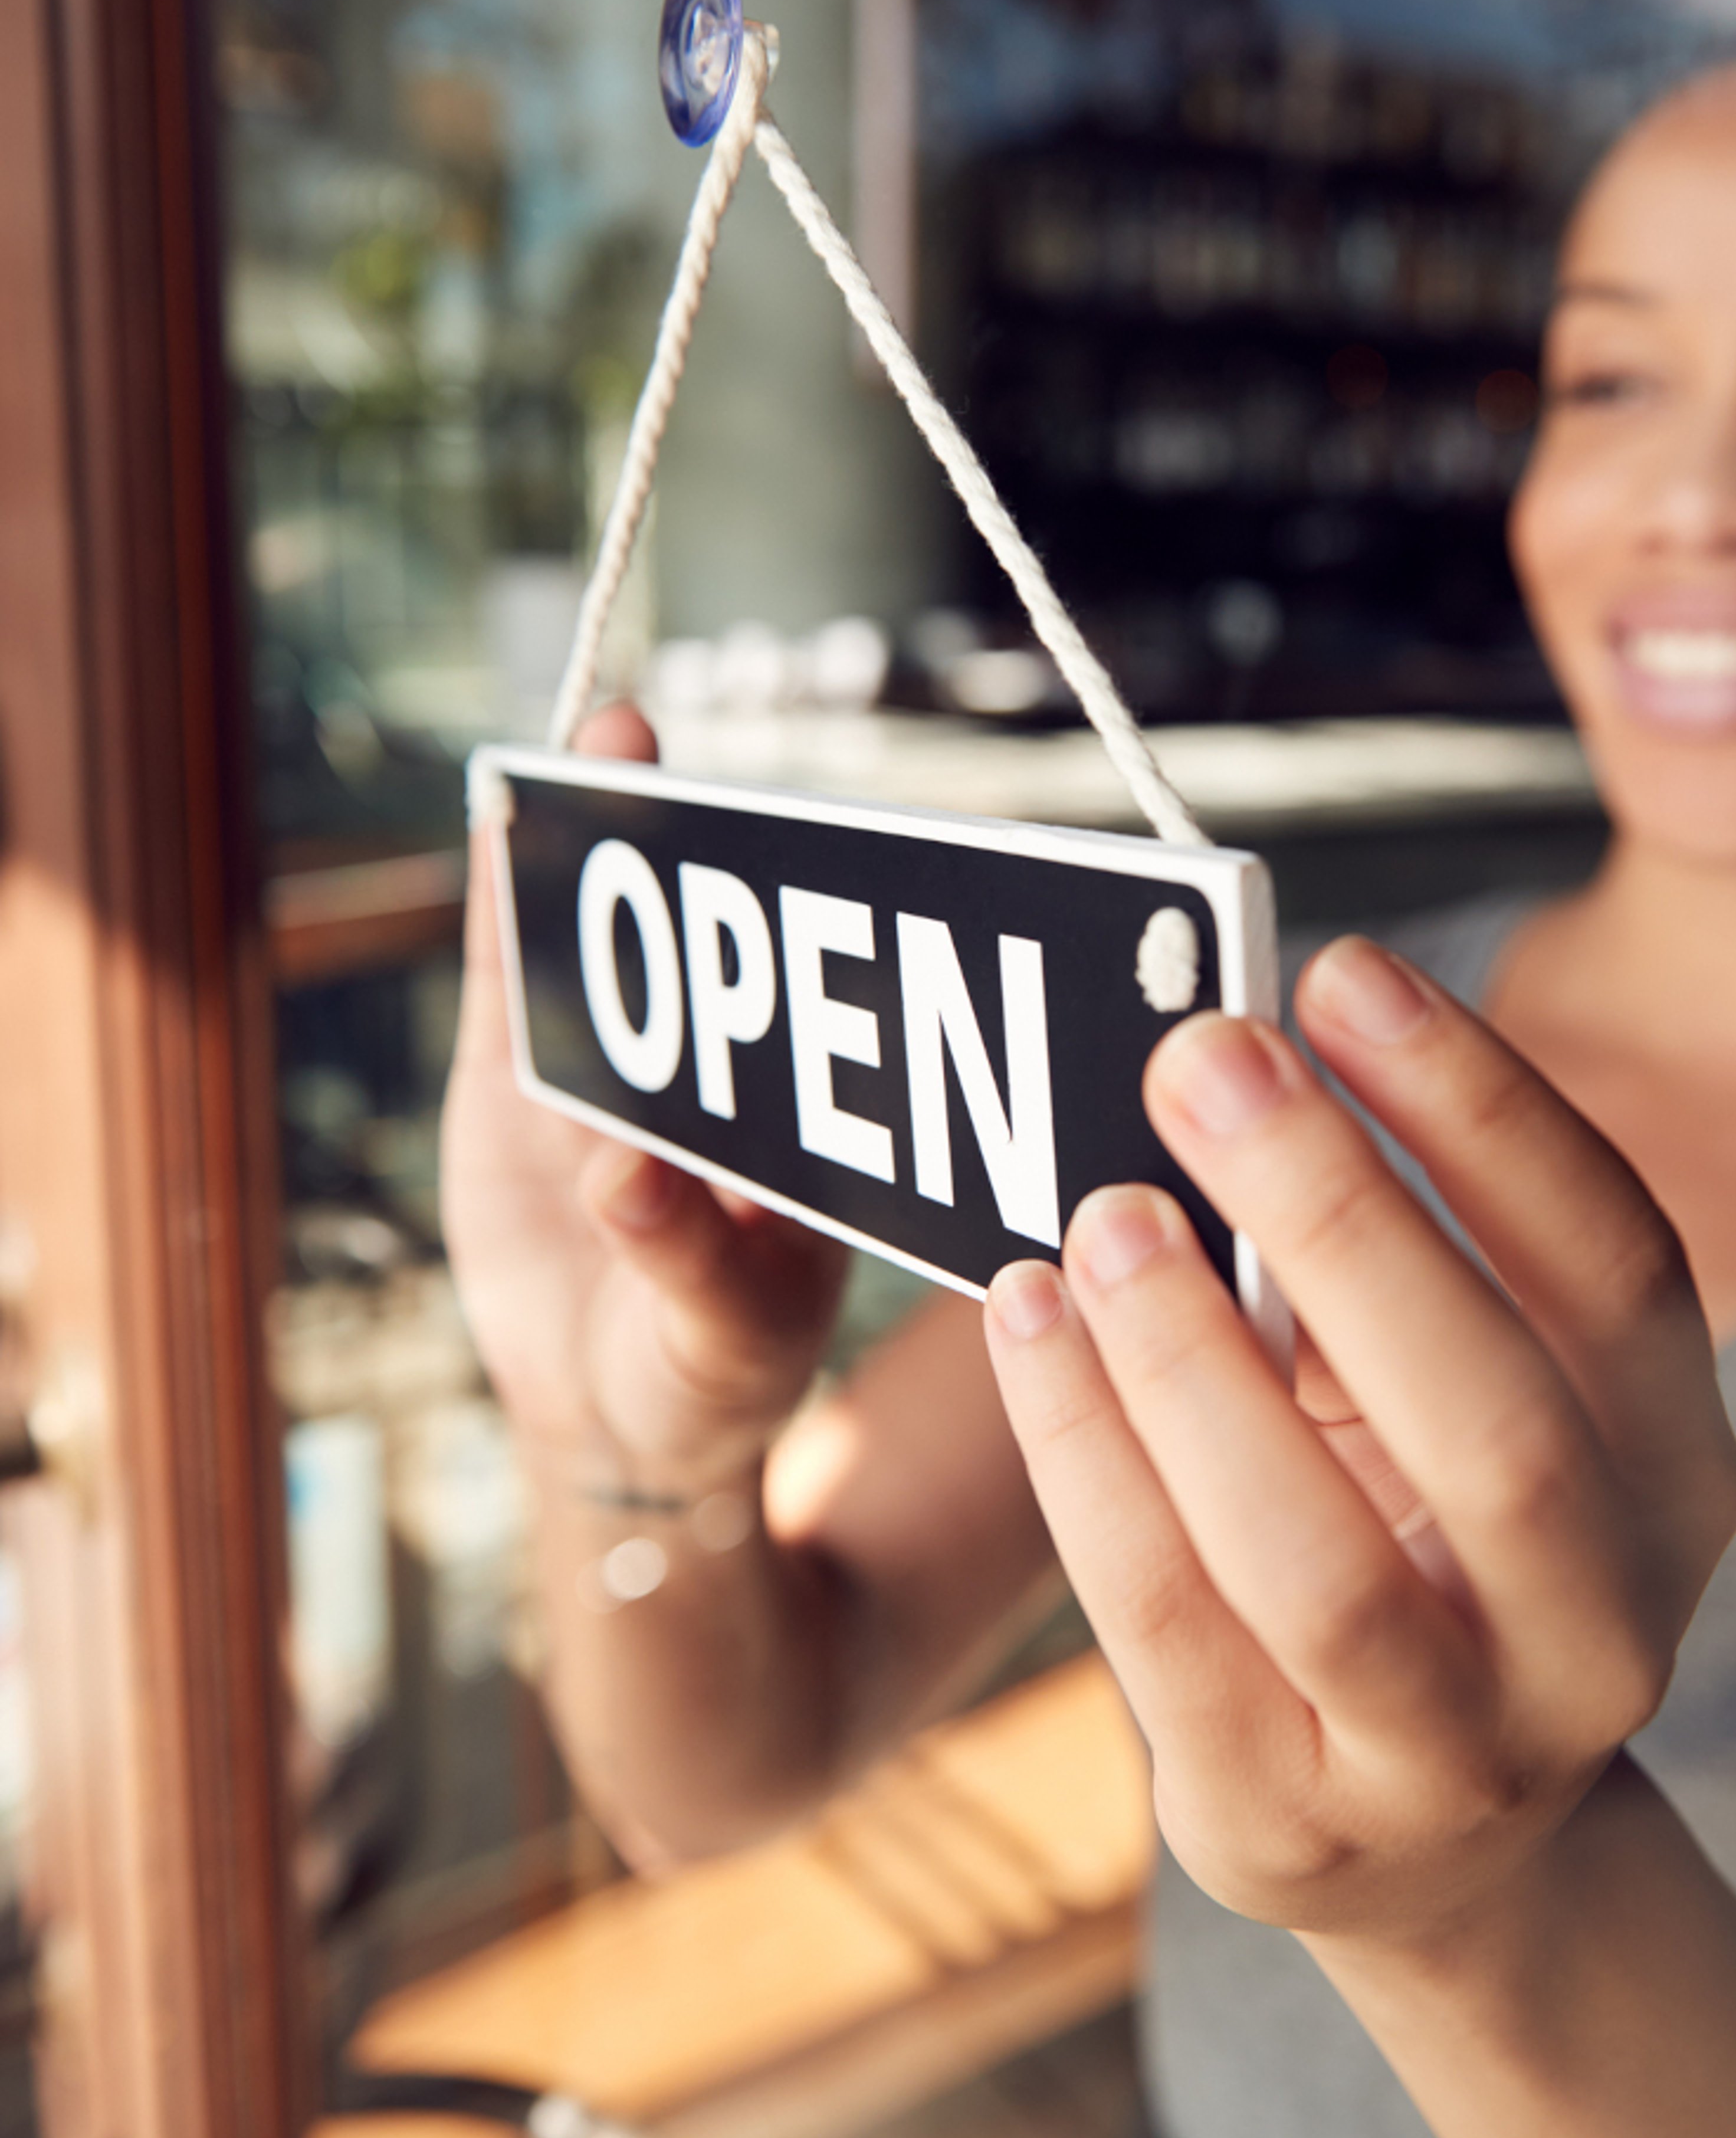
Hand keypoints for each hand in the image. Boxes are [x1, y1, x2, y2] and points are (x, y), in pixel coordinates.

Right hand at [440, 704, 846, 1481]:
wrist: (609, 1403)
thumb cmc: (708, 1367)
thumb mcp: (717, 1335)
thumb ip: (683, 1260)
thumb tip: (625, 1177)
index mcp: (799, 1123)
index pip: (818, 1009)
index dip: (820, 925)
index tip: (824, 861)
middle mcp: (717, 1073)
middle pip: (714, 941)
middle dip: (705, 849)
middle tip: (680, 765)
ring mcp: (618, 1066)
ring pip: (617, 934)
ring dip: (616, 831)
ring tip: (617, 734)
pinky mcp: (520, 1079)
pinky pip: (515, 973)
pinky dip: (511, 893)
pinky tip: (509, 802)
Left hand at [981, 933, 1735, 1947]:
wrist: (1428, 1838)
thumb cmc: (1420, 1529)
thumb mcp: (1451, 1395)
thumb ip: (1385, 1255)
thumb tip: (1231, 1058)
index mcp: (1679, 1478)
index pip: (1621, 1269)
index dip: (1487, 1110)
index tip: (1343, 971)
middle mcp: (1602, 1630)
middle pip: (1495, 1420)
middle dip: (1341, 1214)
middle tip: (1203, 1056)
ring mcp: (1453, 1757)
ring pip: (1318, 1563)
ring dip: (1194, 1363)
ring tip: (1103, 1210)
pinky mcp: (1286, 1826)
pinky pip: (1165, 1631)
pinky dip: (1084, 1460)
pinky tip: (1027, 1319)